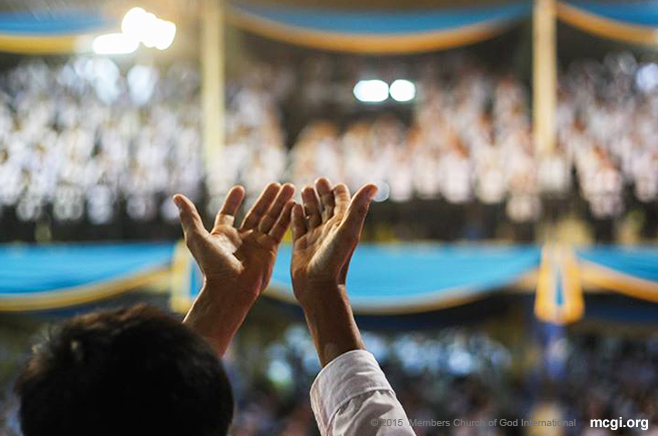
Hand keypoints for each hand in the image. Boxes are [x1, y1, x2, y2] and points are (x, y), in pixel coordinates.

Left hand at [175, 183, 294, 355]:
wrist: (230, 289)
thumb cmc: (211, 265)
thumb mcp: (196, 237)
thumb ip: (189, 216)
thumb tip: (177, 196)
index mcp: (223, 234)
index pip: (229, 213)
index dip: (233, 201)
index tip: (239, 188)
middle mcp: (242, 238)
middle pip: (256, 213)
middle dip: (267, 198)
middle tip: (276, 184)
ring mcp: (257, 243)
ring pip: (270, 218)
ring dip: (280, 203)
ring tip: (289, 187)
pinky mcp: (270, 249)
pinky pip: (279, 229)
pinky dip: (286, 216)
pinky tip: (293, 203)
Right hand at [290, 178, 376, 302]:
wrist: (318, 287)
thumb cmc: (334, 260)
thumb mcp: (347, 230)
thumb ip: (358, 207)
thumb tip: (374, 184)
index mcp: (342, 226)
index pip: (342, 204)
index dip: (339, 192)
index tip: (335, 183)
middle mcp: (329, 231)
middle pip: (326, 207)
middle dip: (323, 193)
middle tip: (318, 180)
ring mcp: (315, 238)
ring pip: (312, 215)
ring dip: (309, 202)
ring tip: (304, 188)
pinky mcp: (301, 246)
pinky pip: (298, 226)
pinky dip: (296, 215)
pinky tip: (293, 206)